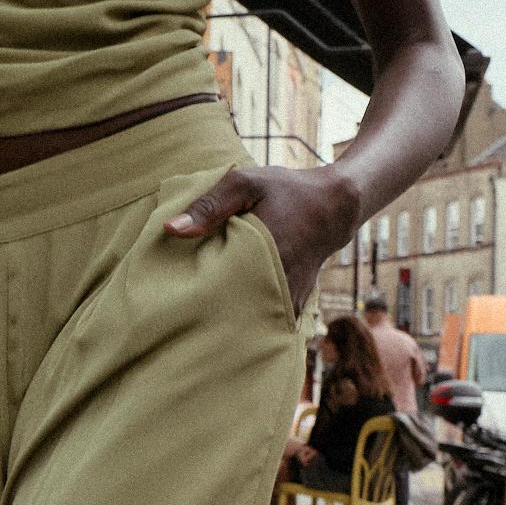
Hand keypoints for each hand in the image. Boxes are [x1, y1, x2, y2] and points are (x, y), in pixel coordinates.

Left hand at [164, 163, 359, 315]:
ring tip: (203, 319)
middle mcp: (278, 280)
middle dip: (208, 313)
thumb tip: (171, 230)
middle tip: (182, 314)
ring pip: (251, 320)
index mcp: (262, 251)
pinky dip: (250, 318)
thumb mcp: (245, 184)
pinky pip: (267, 320)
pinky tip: (230, 315)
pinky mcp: (294, 304)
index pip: (220, 285)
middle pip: (233, 311)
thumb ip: (209, 205)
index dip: (196, 294)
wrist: (334, 207)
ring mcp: (289, 297)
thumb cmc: (287, 191)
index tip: (175, 296)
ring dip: (230, 319)